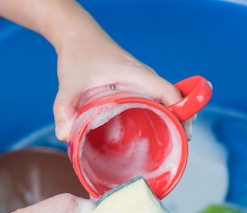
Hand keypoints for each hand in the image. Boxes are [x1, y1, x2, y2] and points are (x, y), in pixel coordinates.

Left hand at [52, 22, 182, 139]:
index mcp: (135, 74)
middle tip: (180, 144)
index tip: (182, 134)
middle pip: (174, 97)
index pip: (169, 92)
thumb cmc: (78, 54)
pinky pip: (158, 97)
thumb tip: (64, 136)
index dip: (181, 112)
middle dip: (182, 120)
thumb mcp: (69, 83)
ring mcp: (142, 79)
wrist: (78, 35)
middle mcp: (144, 76)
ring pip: (168, 98)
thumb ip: (64, 108)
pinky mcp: (137, 83)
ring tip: (172, 141)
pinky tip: (156, 129)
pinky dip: (163, 111)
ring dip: (174, 116)